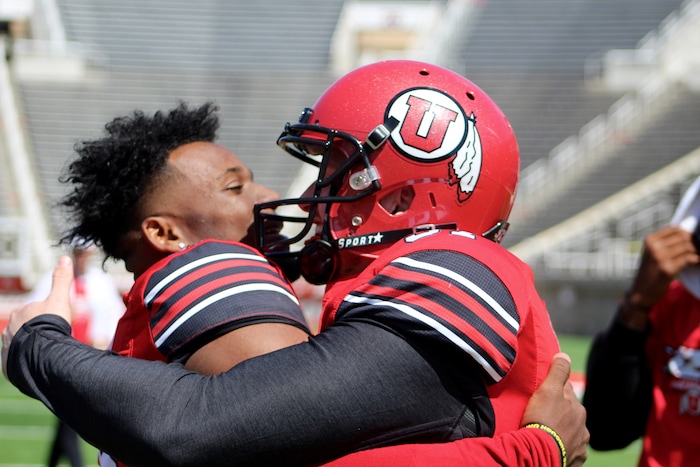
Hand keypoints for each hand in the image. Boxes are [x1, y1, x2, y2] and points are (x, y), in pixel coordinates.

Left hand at [2, 256, 74, 378]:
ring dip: (31, 347)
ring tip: (47, 352)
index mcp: (19, 313)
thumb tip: (64, 257)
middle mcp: (8, 330)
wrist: (42, 353)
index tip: (56, 323)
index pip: (32, 313)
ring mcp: (7, 348)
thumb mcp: (59, 299)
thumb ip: (61, 280)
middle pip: (24, 329)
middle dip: (36, 333)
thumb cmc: (50, 324)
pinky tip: (39, 363)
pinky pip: (18, 362)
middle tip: (53, 338)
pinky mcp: (9, 365)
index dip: (46, 317)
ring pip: (20, 345)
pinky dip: (27, 362)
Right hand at [521, 353, 588, 466]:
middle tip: (541, 414)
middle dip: (559, 412)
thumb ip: (558, 371)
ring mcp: (580, 446)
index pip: (567, 393)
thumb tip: (565, 355)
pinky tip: (551, 447)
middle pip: (570, 414)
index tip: (543, 393)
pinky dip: (561, 448)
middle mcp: (583, 428)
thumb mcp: (548, 390)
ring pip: (570, 433)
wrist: (539, 454)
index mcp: (578, 409)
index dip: (554, 390)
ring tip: (545, 433)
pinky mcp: (573, 462)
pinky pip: (568, 451)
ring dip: (561, 432)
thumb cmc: (543, 420)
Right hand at [630, 226, 699, 304]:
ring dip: (696, 252)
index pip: (676, 229)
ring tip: (696, 258)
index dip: (687, 234)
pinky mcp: (667, 269)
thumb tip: (687, 230)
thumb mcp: (652, 253)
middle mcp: (653, 247)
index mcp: (650, 240)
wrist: (641, 291)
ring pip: (688, 247)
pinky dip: (696, 260)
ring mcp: (659, 258)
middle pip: (684, 237)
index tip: (692, 241)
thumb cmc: (651, 271)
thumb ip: (665, 242)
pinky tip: (695, 263)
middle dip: (694, 243)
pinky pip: (689, 259)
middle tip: (696, 251)